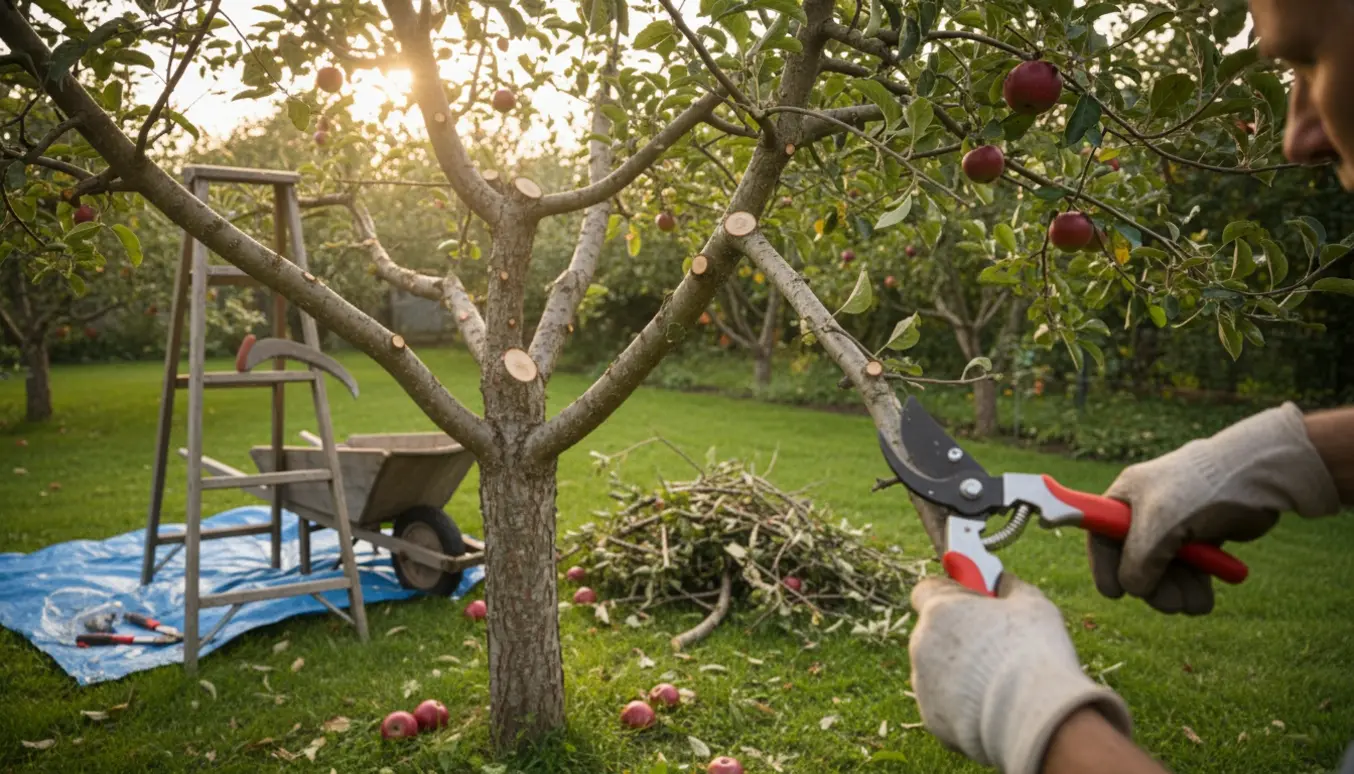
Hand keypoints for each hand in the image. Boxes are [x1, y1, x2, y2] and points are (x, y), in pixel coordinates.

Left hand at [908, 575, 1131, 773]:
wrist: (1033, 717)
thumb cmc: (1033, 652)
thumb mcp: (1031, 604)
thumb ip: (1009, 586)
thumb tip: (1002, 580)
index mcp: (939, 610)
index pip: (926, 590)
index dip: (950, 592)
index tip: (970, 599)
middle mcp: (921, 644)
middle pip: (934, 632)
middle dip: (959, 635)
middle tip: (994, 643)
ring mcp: (923, 683)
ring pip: (937, 670)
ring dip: (960, 671)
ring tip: (1000, 681)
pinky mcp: (931, 718)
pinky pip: (945, 704)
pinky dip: (963, 704)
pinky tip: (994, 706)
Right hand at [1089, 402, 1339, 614]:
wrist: (1260, 476)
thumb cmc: (1200, 492)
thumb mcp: (1158, 527)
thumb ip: (1137, 561)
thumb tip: (1132, 588)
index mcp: (1125, 498)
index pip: (1100, 535)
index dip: (1104, 565)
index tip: (1113, 594)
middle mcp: (1146, 512)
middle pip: (1135, 560)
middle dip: (1152, 587)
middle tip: (1169, 605)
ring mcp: (1176, 525)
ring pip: (1165, 571)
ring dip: (1176, 593)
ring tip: (1194, 604)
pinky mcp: (1202, 537)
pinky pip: (1190, 571)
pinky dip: (1195, 588)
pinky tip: (1204, 600)